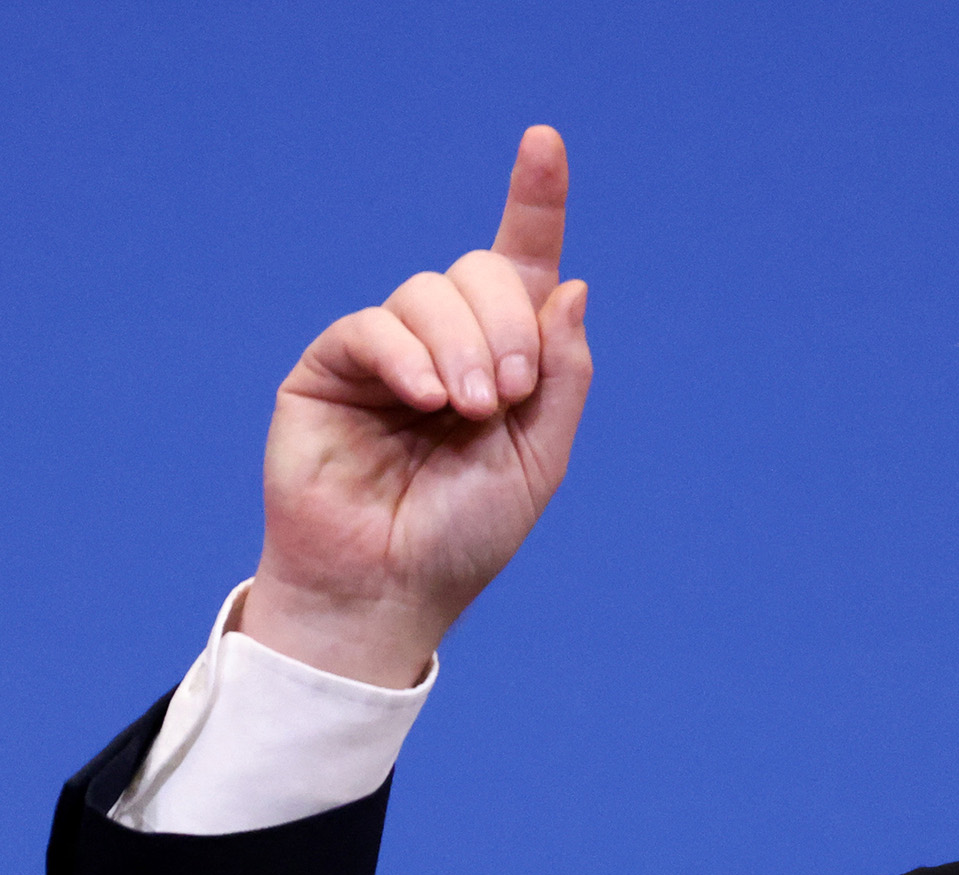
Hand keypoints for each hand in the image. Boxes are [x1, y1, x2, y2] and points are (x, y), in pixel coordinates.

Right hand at [237, 125, 591, 686]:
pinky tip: (426, 398)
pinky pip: (372, 325)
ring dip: (465, 346)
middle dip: (509, 326)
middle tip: (507, 396)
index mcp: (504, 359)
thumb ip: (561, 374)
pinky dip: (408, 353)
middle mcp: (446, 344)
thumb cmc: (465, 535)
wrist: (390, 591)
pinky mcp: (330, 368)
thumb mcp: (539, 457)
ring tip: (468, 412)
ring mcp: (387, 352)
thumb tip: (570, 283)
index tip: (545, 141)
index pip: (523, 267)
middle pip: (483, 273)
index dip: (534, 201)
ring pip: (431, 292)